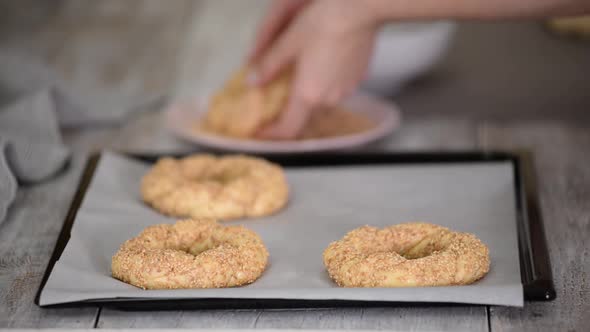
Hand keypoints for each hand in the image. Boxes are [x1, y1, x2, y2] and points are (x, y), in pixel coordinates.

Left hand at [249, 0, 379, 138]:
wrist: (362, 10)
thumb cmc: (325, 22)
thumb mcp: (289, 42)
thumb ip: (269, 65)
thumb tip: (253, 81)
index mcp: (308, 95)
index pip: (288, 130)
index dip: (272, 135)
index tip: (261, 131)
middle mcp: (329, 99)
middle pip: (305, 117)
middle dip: (289, 113)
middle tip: (275, 101)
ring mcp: (346, 91)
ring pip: (322, 103)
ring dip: (309, 97)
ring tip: (299, 79)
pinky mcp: (358, 80)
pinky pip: (336, 89)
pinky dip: (325, 85)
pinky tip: (321, 65)